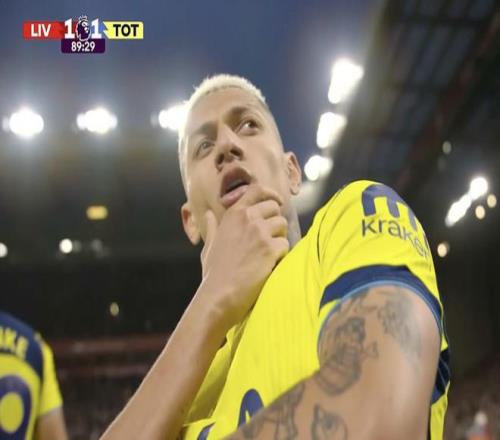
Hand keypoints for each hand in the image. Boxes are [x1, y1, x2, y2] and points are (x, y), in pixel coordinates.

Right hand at [199, 184, 288, 329]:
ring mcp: (260, 233)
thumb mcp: (209, 245)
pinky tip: (271, 265)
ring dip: (280, 238)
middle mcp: (247, 219)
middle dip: (276, 221)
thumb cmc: (213, 273)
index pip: (257, 189)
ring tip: (270, 253)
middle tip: (271, 237)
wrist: (218, 295)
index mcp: (233, 215)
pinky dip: (282, 255)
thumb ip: (212, 227)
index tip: (278, 201)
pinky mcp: (270, 249)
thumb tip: (208, 215)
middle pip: (275, 207)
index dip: (271, 193)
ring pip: (283, 225)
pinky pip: (286, 244)